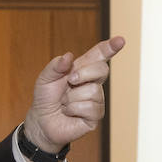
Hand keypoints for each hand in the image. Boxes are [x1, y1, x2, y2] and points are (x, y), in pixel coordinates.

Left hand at [21, 36, 125, 155]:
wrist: (42, 121)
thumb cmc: (45, 98)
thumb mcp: (45, 78)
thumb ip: (55, 65)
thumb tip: (69, 56)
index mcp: (83, 69)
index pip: (100, 55)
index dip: (110, 47)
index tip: (120, 40)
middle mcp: (93, 83)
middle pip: (102, 69)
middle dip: (83, 74)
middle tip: (69, 81)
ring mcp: (97, 100)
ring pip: (93, 91)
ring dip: (72, 98)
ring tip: (65, 103)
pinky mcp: (95, 116)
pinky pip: (90, 108)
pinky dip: (73, 109)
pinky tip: (69, 112)